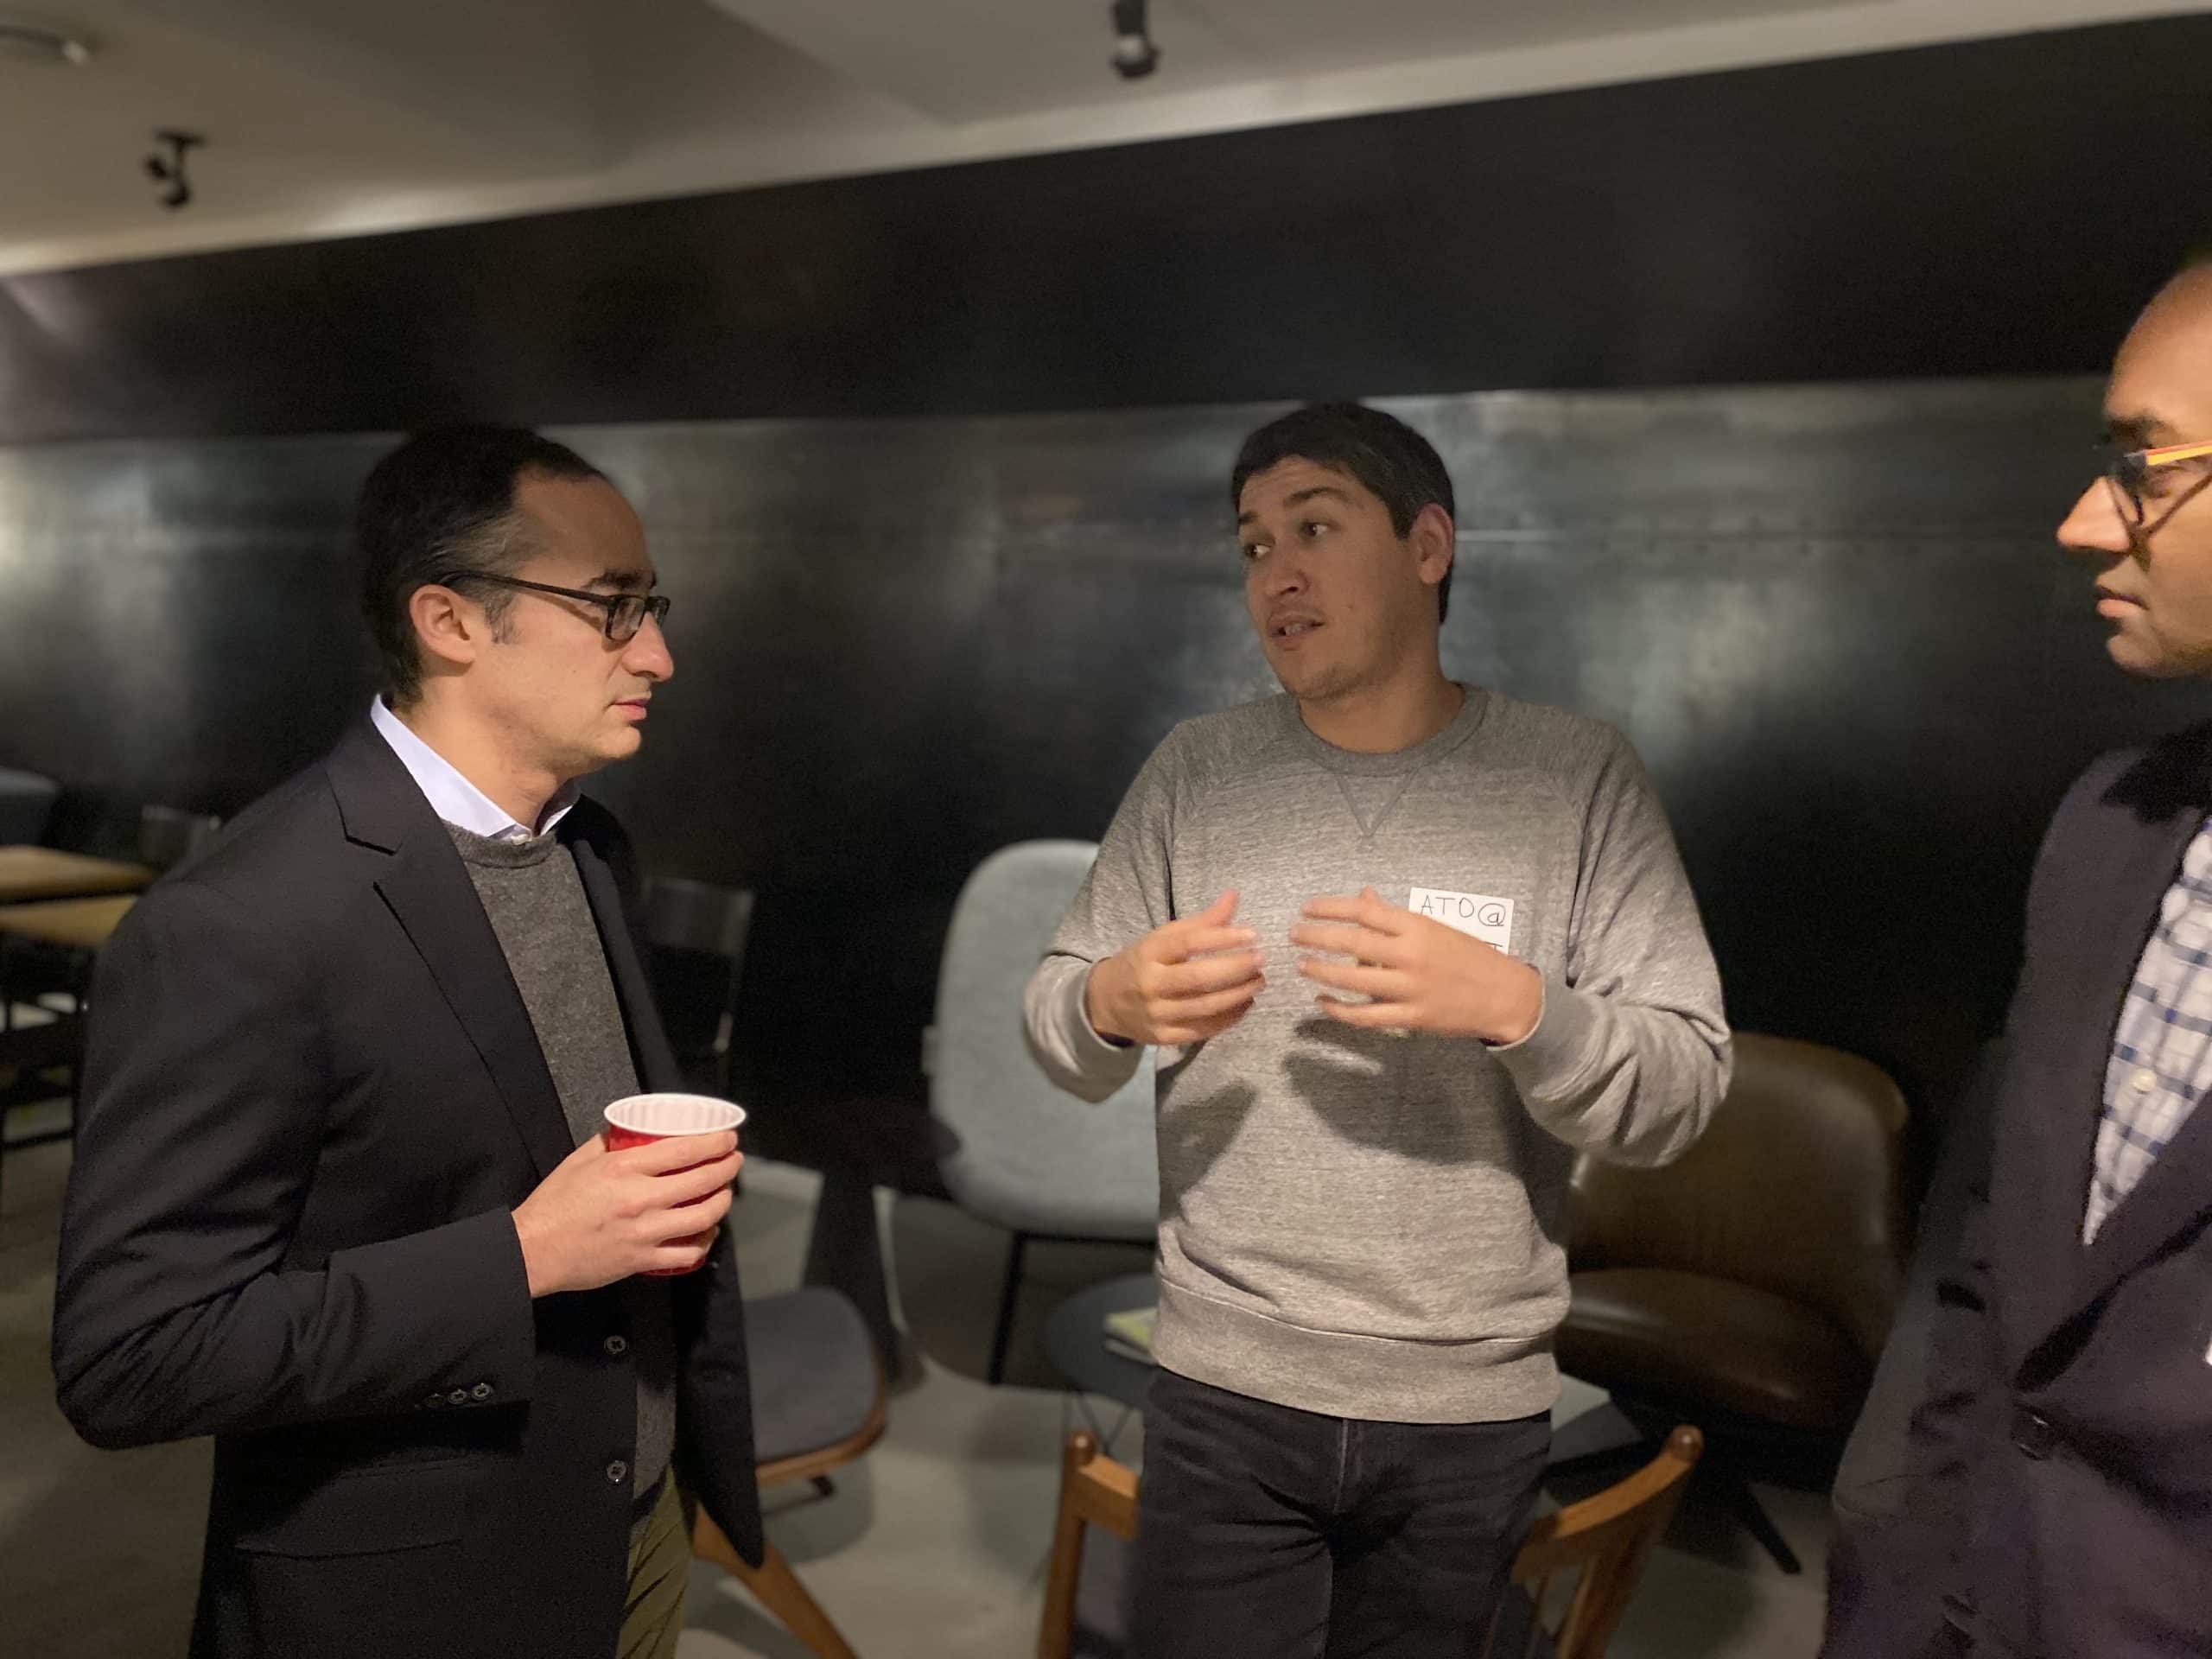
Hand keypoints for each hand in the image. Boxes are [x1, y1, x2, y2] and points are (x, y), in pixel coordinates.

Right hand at [511, 1130, 741, 1296]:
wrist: (533, 1251)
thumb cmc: (553, 1204)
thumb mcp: (578, 1160)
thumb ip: (608, 1143)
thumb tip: (630, 1129)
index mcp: (624, 1168)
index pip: (684, 1150)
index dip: (715, 1143)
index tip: (728, 1139)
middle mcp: (641, 1198)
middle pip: (702, 1180)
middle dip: (727, 1168)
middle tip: (734, 1161)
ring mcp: (645, 1232)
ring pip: (703, 1216)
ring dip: (722, 1202)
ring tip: (725, 1193)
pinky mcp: (643, 1260)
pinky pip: (688, 1253)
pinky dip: (705, 1241)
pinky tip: (708, 1231)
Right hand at [1084, 890, 1264, 1045]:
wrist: (1104, 1002)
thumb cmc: (1142, 963)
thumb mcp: (1162, 938)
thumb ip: (1201, 922)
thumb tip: (1234, 896)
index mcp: (1149, 953)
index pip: (1188, 943)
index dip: (1222, 938)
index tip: (1252, 934)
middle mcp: (1150, 984)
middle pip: (1198, 978)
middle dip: (1236, 969)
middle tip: (1261, 960)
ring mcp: (1157, 1014)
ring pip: (1205, 1007)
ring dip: (1239, 994)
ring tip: (1258, 981)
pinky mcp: (1164, 1037)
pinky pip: (1203, 1030)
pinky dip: (1229, 1018)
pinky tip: (1245, 1004)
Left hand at [1291, 887, 1541, 1042]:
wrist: (1504, 994)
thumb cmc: (1467, 955)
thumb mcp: (1433, 927)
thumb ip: (1393, 916)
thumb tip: (1361, 896)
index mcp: (1416, 926)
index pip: (1364, 912)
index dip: (1330, 908)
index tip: (1307, 908)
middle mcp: (1410, 955)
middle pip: (1352, 944)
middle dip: (1316, 937)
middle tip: (1293, 935)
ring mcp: (1410, 988)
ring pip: (1354, 981)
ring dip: (1322, 971)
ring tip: (1302, 965)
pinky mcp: (1411, 1017)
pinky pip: (1366, 1015)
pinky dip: (1340, 1010)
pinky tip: (1323, 1002)